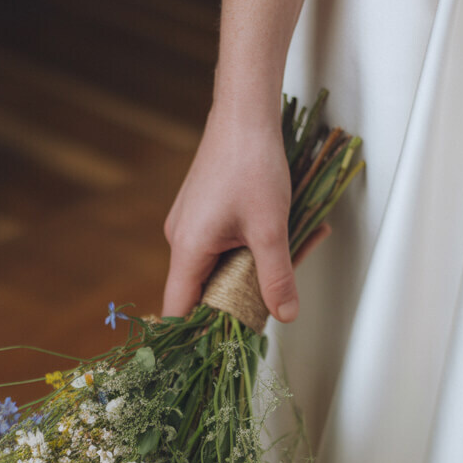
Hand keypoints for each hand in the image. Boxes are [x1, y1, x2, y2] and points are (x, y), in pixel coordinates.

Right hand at [161, 106, 329, 321]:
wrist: (244, 113)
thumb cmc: (252, 163)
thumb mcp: (271, 228)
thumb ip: (277, 276)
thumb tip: (284, 316)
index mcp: (188, 248)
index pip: (178, 309)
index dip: (194, 335)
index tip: (217, 349)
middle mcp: (180, 239)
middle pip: (199, 292)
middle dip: (234, 303)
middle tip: (269, 305)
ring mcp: (189, 226)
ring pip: (214, 269)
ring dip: (246, 273)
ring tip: (284, 260)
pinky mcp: (201, 214)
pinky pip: (218, 248)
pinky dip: (245, 252)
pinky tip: (276, 239)